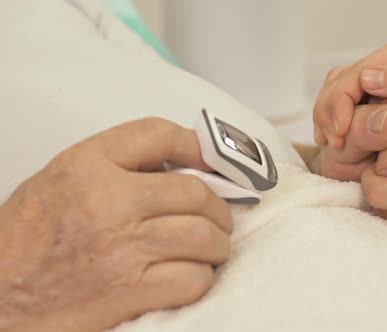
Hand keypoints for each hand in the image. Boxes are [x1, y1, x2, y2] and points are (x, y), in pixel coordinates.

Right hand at [0, 118, 232, 330]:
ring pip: (204, 236)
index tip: (213, 162)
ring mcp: (123, 248)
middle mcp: (109, 202)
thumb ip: (116, 164)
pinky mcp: (130, 291)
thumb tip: (179, 165)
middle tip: (216, 218)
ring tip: (208, 249)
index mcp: (88, 166)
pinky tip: (188, 276)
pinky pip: (193, 279)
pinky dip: (200, 278)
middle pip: (196, 192)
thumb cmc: (25, 241)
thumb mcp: (61, 180)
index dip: (196, 145)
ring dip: (216, 245)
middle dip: (218, 208)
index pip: (159, 134)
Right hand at [313, 27, 386, 148]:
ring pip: (345, 86)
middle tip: (328, 140)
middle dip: (330, 107)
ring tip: (329, 140)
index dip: (341, 101)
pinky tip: (340, 135)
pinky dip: (344, 115)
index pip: (360, 70)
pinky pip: (357, 98)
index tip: (338, 131)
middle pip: (346, 76)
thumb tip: (367, 79)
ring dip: (332, 112)